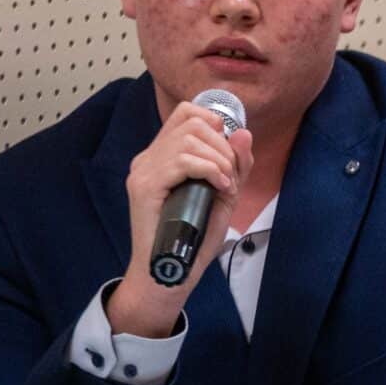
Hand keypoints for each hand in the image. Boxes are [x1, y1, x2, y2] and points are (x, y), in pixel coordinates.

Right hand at [108, 101, 255, 335]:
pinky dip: (209, 170)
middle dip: (223, 147)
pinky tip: (218, 188)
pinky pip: (182, 161)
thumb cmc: (194, 237)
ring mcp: (142, 171)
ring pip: (189, 140)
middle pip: (193, 123)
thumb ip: (235, 165)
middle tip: (230, 177)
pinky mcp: (143, 187)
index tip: (227, 154)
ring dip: (218, 161)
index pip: (186, 113)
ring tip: (224, 186)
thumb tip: (243, 133)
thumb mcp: (223, 195)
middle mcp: (147, 158)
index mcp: (162, 155)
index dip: (215, 124)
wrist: (171, 271)